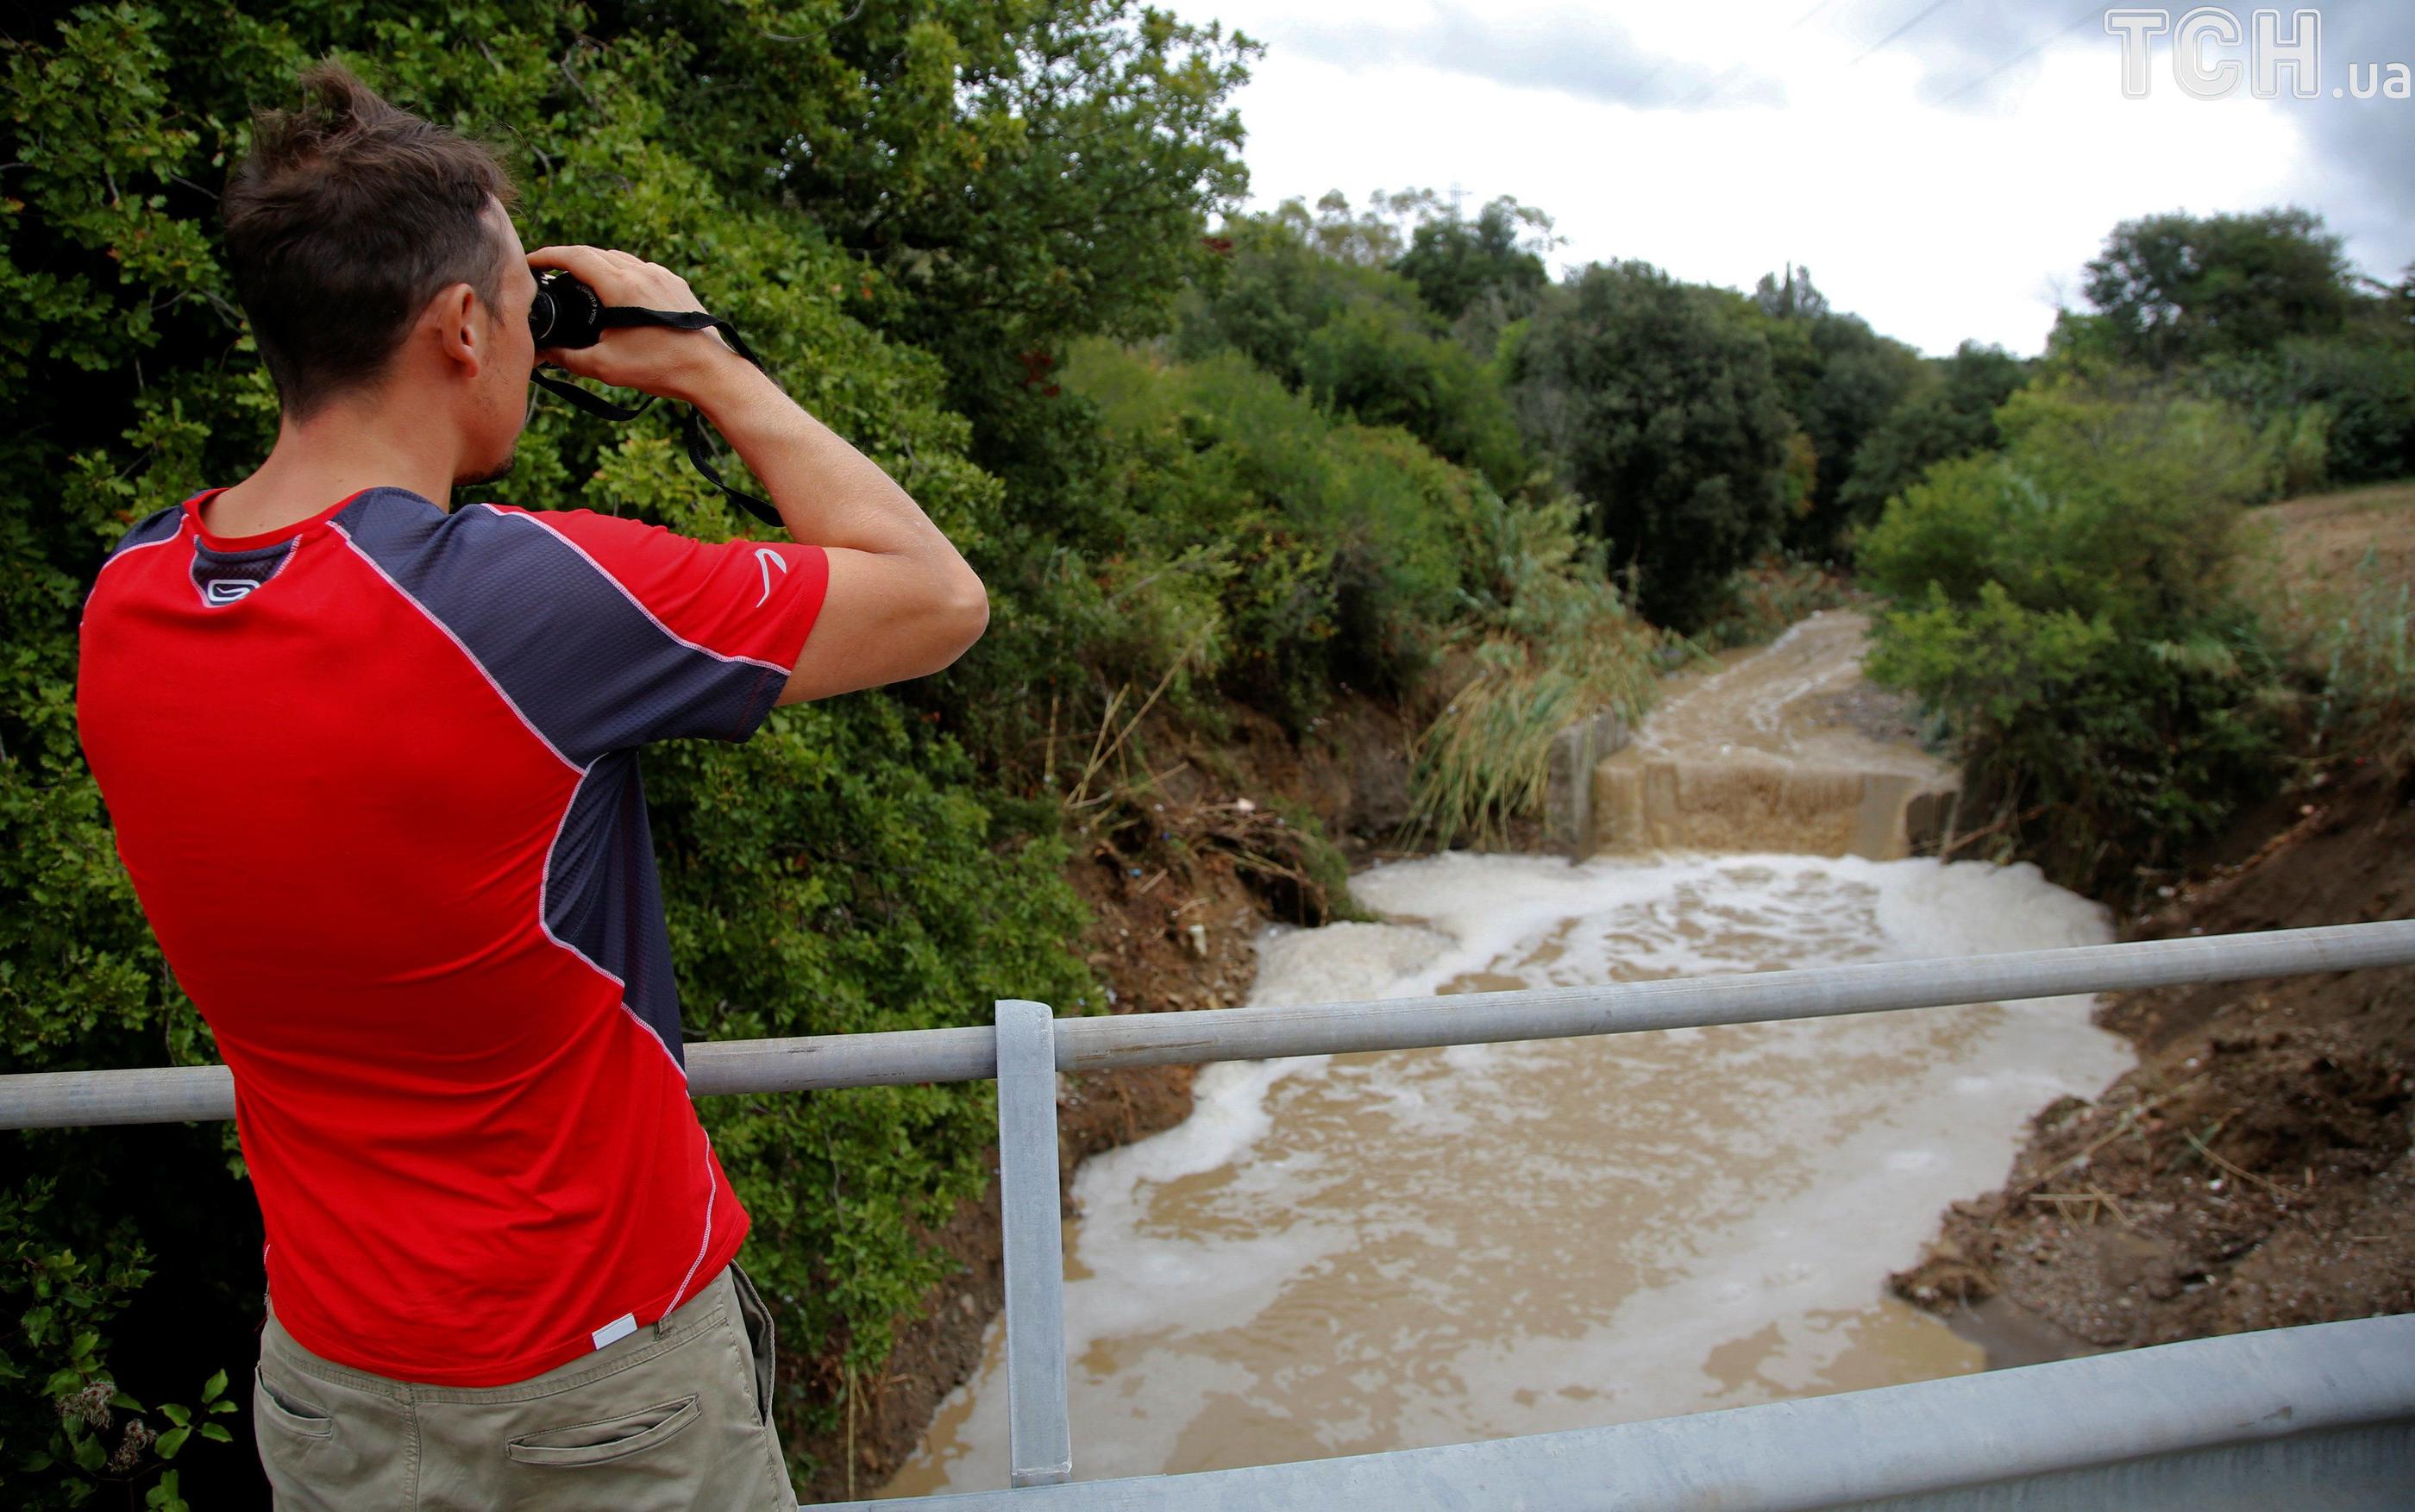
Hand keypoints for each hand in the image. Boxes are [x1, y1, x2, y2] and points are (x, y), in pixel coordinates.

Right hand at [525, 244, 734, 401]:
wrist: (711, 371)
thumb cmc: (661, 368)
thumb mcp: (606, 366)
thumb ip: (568, 358)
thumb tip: (544, 354)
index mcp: (621, 286)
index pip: (575, 256)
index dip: (548, 255)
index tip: (531, 262)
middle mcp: (642, 272)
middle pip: (595, 253)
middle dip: (568, 259)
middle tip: (550, 272)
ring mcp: (661, 275)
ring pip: (619, 258)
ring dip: (595, 264)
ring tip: (579, 281)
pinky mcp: (675, 283)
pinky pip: (640, 269)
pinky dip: (620, 272)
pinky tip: (615, 292)